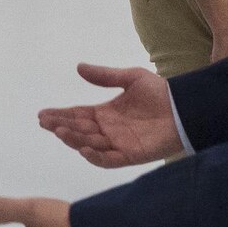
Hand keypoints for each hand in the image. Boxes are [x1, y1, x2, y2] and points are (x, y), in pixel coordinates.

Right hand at [36, 63, 182, 167]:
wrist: (185, 109)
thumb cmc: (160, 93)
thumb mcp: (131, 78)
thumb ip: (105, 76)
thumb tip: (78, 67)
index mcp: (106, 113)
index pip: (78, 115)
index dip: (61, 115)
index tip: (42, 113)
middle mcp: (108, 130)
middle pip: (79, 130)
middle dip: (61, 126)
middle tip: (45, 122)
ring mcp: (118, 144)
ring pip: (89, 144)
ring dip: (73, 139)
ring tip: (60, 131)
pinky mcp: (130, 155)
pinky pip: (108, 160)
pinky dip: (95, 156)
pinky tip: (83, 148)